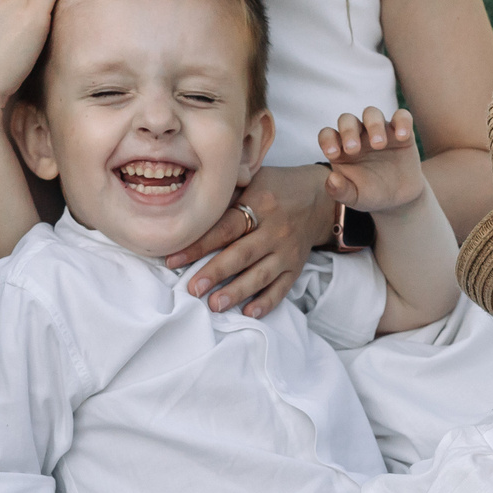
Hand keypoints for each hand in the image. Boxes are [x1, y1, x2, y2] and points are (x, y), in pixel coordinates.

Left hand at [165, 162, 331, 317]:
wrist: (319, 199)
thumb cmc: (276, 188)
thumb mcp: (253, 179)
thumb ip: (226, 194)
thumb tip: (188, 207)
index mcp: (261, 204)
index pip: (226, 228)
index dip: (199, 245)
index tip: (173, 260)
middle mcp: (276, 230)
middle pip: (242, 254)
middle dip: (216, 273)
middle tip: (193, 289)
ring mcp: (288, 251)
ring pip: (261, 275)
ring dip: (237, 292)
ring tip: (215, 305)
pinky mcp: (296, 267)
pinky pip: (282, 288)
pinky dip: (266, 302)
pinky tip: (248, 312)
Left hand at [319, 107, 430, 215]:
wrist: (399, 199)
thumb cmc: (371, 195)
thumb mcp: (354, 198)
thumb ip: (340, 191)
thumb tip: (332, 178)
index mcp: (341, 149)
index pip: (327, 134)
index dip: (327, 140)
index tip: (333, 154)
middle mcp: (358, 136)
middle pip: (347, 120)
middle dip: (348, 130)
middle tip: (353, 149)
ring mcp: (379, 131)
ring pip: (371, 113)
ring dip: (373, 125)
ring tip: (379, 145)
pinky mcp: (401, 132)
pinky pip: (402, 116)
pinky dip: (402, 122)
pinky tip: (402, 137)